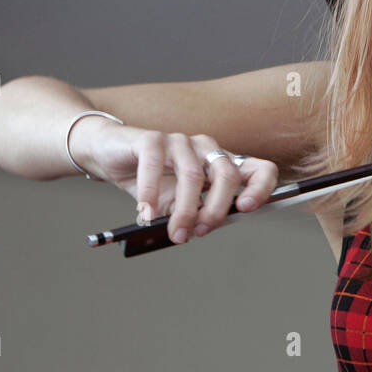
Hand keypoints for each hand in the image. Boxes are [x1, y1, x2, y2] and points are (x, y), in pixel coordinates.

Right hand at [82, 122, 277, 244]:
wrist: (110, 155)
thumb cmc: (150, 181)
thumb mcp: (177, 203)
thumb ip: (193, 214)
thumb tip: (198, 231)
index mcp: (220, 163)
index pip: (258, 169)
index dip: (261, 187)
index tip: (247, 208)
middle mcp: (206, 149)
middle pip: (228, 175)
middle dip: (216, 210)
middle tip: (199, 232)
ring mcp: (181, 141)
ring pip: (193, 176)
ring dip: (184, 210)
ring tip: (174, 232)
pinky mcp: (152, 139)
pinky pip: (155, 166)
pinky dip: (151, 194)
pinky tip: (146, 212)